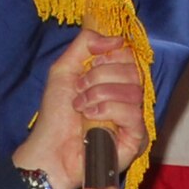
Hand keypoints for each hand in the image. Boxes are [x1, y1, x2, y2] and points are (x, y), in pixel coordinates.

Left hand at [10, 27, 147, 188]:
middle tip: (80, 90)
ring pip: (133, 91)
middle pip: (132, 70)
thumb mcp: (64, 69)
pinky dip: (109, 111)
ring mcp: (134, 117)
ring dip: (100, 95)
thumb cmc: (56, 115)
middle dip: (100, 77)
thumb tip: (116, 38)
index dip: (109, 57)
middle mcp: (127, 96)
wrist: (51, 149)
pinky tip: (91, 119)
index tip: (88, 67)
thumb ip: (85, 43)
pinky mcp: (137, 137)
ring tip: (81, 108)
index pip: (128, 55)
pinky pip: (134, 114)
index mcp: (114, 79)